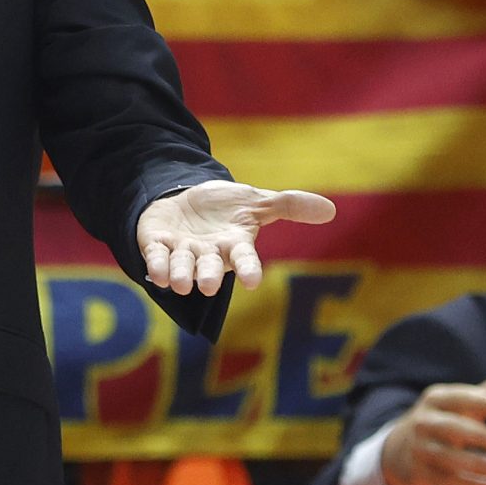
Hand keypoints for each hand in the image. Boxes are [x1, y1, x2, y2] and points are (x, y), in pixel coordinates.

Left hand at [136, 180, 335, 295]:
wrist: (185, 199)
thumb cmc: (224, 208)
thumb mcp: (256, 201)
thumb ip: (289, 205)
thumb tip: (330, 210)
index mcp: (234, 244)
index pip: (245, 258)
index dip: (248, 269)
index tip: (253, 281)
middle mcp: (208, 254)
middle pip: (210, 267)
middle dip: (209, 276)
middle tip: (209, 286)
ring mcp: (181, 251)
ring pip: (181, 267)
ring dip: (180, 275)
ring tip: (180, 284)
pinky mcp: (157, 245)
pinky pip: (155, 258)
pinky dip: (156, 266)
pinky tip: (156, 274)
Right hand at [379, 367, 485, 484]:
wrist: (404, 448)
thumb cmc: (448, 419)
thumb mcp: (466, 404)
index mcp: (436, 400)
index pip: (457, 398)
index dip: (479, 401)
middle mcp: (424, 421)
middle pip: (449, 427)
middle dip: (476, 435)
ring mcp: (420, 447)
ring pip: (446, 457)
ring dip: (475, 463)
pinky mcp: (421, 472)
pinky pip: (445, 480)